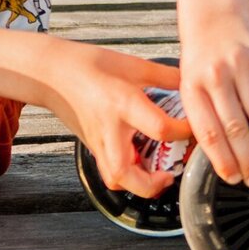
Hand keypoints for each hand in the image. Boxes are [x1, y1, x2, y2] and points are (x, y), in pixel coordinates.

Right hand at [47, 47, 192, 200]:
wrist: (52, 71)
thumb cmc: (89, 64)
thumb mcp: (133, 64)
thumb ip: (165, 75)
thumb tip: (192, 82)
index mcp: (123, 104)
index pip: (161, 129)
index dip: (185, 132)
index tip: (196, 128)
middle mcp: (110, 128)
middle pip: (127, 173)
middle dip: (152, 184)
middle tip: (170, 176)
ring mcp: (98, 140)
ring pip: (114, 179)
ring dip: (138, 185)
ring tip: (156, 176)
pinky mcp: (92, 145)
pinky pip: (108, 170)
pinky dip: (126, 175)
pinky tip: (139, 164)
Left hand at [180, 34, 248, 187]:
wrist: (214, 15)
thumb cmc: (201, 56)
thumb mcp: (188, 83)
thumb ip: (200, 114)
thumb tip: (217, 154)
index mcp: (192, 87)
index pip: (208, 131)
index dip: (222, 159)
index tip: (233, 178)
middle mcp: (216, 77)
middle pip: (236, 126)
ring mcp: (241, 67)